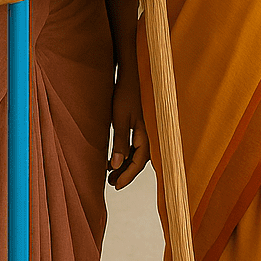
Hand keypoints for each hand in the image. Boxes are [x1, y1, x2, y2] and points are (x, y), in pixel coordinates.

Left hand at [108, 63, 150, 188]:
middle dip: (126, 172)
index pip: (139, 162)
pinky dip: (126, 153)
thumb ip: (119, 142)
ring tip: (110, 173)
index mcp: (147, 134)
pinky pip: (136, 145)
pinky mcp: (141, 124)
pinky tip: (114, 157)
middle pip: (140, 160)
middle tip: (111, 183)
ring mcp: (146, 129)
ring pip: (138, 153)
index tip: (115, 185)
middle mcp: (150, 133)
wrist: (132, 74)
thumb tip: (116, 165)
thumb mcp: (120, 119)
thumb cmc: (125, 94)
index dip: (127, 175)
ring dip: (125, 164)